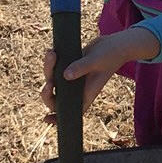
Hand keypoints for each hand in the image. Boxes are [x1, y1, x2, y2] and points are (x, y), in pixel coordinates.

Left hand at [41, 26, 160, 115]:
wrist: (114, 44)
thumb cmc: (110, 55)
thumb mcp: (96, 61)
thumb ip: (81, 67)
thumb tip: (65, 75)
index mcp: (86, 93)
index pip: (71, 111)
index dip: (58, 117)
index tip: (47, 118)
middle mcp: (77, 88)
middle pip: (56, 97)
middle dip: (47, 92)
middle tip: (50, 82)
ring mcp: (73, 77)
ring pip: (53, 79)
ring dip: (48, 68)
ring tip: (52, 54)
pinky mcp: (70, 65)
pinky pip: (56, 67)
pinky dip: (51, 61)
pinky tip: (52, 50)